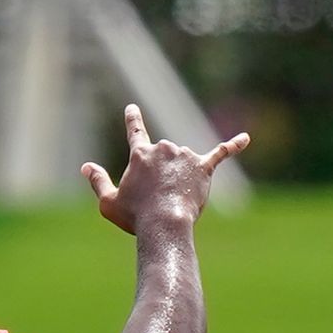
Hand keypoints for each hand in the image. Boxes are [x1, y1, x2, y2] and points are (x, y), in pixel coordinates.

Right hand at [81, 104, 250, 235]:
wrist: (165, 224)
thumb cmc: (135, 217)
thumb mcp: (108, 202)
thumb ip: (97, 181)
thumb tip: (86, 166)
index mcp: (140, 154)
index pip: (135, 131)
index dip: (133, 120)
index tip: (133, 108)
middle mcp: (164, 148)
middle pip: (163, 156)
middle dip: (162, 176)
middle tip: (157, 202)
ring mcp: (185, 157)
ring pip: (184, 163)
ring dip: (180, 179)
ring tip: (174, 200)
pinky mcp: (204, 169)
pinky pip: (221, 153)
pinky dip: (233, 145)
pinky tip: (246, 138)